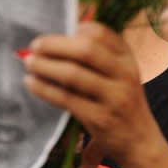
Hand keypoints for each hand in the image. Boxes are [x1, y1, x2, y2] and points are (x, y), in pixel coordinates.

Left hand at [23, 22, 167, 167]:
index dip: (75, 28)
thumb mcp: (120, 72)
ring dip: (46, 66)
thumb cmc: (121, 99)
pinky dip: (44, 88)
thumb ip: (99, 53)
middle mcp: (124, 73)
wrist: (139, 139)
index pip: (101, 33)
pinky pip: (66, 99)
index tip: (57, 30)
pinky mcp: (100, 118)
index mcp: (127, 57)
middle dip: (55, 45)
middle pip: (86, 50)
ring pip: (74, 74)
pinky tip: (31, 83)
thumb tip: (60, 35)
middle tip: (34, 45)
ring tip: (28, 63)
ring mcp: (114, 96)